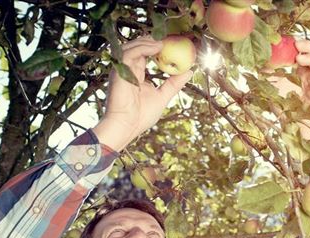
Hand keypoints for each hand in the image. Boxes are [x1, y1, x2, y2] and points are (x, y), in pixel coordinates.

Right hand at [94, 36, 192, 150]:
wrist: (126, 126)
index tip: (171, 44)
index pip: (144, 54)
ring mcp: (122, 70)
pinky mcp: (119, 71)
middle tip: (168, 39)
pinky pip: (130, 53)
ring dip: (148, 42)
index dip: (156, 47)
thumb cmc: (141, 116)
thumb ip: (174, 83)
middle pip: (137, 47)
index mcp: (135, 74)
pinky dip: (143, 48)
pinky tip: (156, 47)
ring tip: (163, 43)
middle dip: (151, 40)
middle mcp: (127, 69)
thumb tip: (189, 71)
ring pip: (132, 46)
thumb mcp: (162, 96)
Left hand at [268, 39, 309, 138]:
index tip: (286, 42)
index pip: (301, 54)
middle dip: (305, 46)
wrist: (292, 126)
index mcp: (299, 73)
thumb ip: (268, 73)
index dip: (296, 47)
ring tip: (298, 56)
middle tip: (295, 43)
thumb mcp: (272, 86)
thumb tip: (260, 59)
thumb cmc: (283, 109)